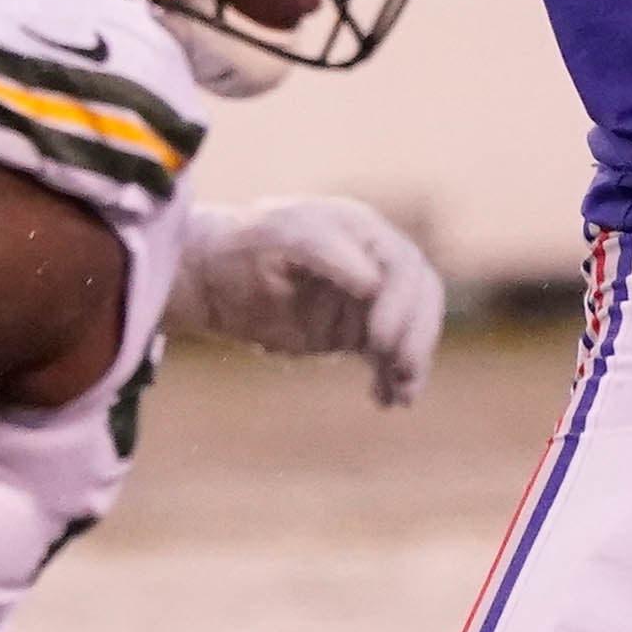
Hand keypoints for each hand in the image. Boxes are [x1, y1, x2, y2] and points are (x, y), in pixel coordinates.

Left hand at [166, 196, 445, 406]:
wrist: (213, 278)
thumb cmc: (244, 247)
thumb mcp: (280, 238)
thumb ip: (326, 252)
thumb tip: (373, 283)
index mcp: (362, 230)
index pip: (402, 266)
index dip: (400, 304)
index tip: (379, 340)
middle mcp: (374, 261)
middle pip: (419, 297)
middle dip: (415, 335)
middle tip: (400, 370)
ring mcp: (367, 297)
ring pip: (410, 327)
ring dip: (412, 359)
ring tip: (402, 395)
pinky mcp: (355, 329)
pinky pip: (387, 353)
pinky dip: (392, 377)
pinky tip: (388, 400)